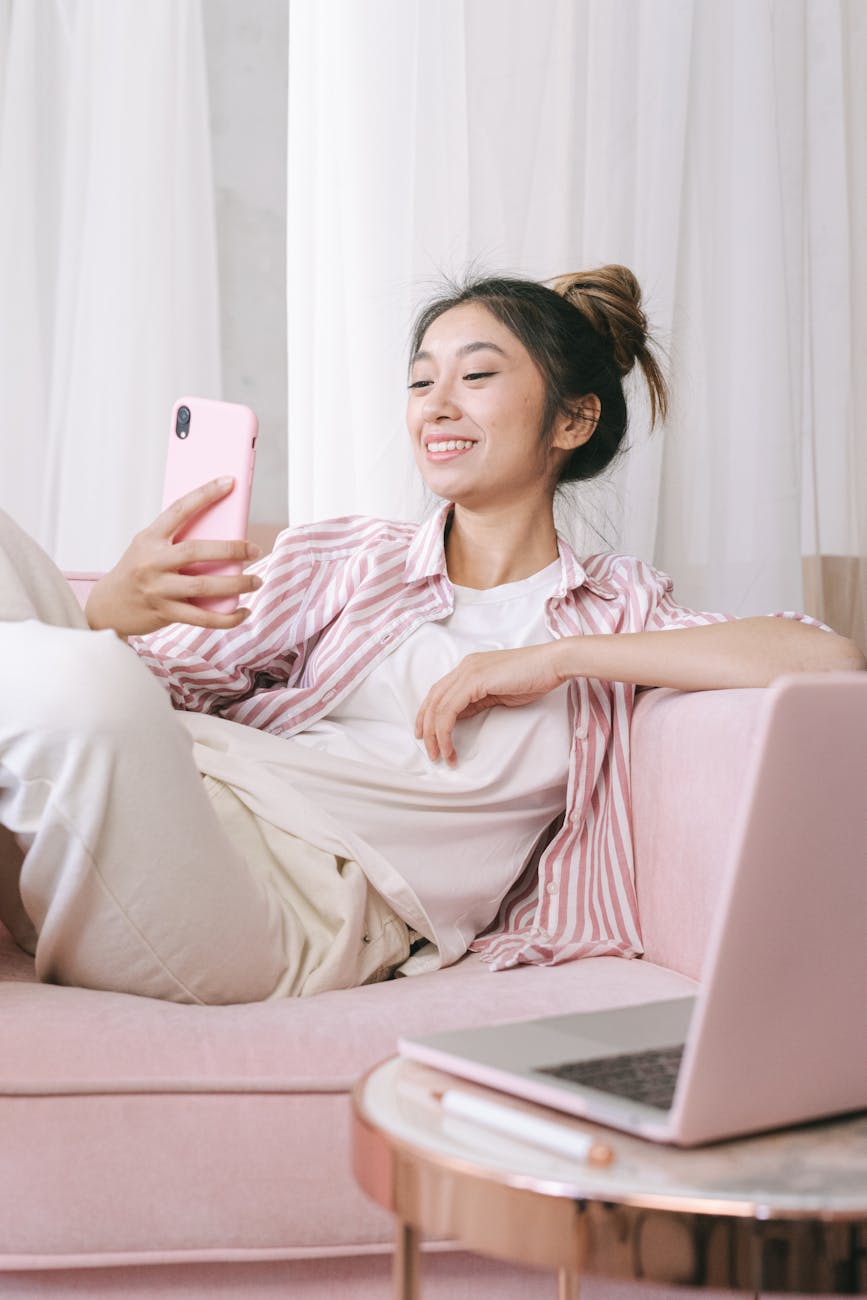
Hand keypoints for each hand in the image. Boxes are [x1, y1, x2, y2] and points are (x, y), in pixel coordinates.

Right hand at [84, 477, 262, 636]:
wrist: (107, 606)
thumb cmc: (137, 571)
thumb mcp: (149, 548)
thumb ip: (176, 541)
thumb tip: (223, 535)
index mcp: (149, 538)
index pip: (179, 510)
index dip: (204, 494)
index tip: (229, 481)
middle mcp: (152, 562)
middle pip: (196, 551)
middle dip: (231, 549)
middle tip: (254, 549)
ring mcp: (157, 589)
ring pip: (203, 586)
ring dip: (236, 584)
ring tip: (256, 581)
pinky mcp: (164, 613)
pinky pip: (202, 617)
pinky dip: (226, 617)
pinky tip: (243, 611)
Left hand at [414, 643, 565, 765]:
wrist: (552, 664)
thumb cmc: (533, 678)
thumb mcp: (498, 694)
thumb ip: (477, 701)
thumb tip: (460, 716)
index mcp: (469, 668)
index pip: (439, 692)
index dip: (429, 715)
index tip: (427, 736)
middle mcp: (464, 667)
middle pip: (433, 699)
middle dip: (426, 727)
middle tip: (430, 750)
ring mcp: (468, 671)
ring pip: (438, 706)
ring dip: (434, 734)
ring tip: (439, 754)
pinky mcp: (474, 680)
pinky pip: (449, 709)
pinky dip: (445, 730)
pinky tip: (449, 745)